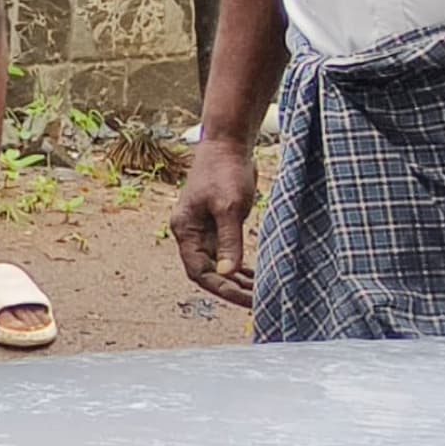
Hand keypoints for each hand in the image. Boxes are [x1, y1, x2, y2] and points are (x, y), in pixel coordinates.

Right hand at [170, 134, 257, 306]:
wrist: (227, 144)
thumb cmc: (225, 172)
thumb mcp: (229, 207)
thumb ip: (229, 241)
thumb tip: (228, 273)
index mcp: (185, 231)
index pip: (199, 271)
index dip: (221, 288)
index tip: (245, 298)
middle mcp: (190, 234)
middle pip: (207, 272)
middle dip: (230, 288)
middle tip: (257, 300)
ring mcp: (203, 229)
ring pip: (218, 264)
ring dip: (236, 279)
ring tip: (259, 292)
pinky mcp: (217, 224)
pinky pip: (226, 252)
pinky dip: (239, 264)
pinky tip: (254, 275)